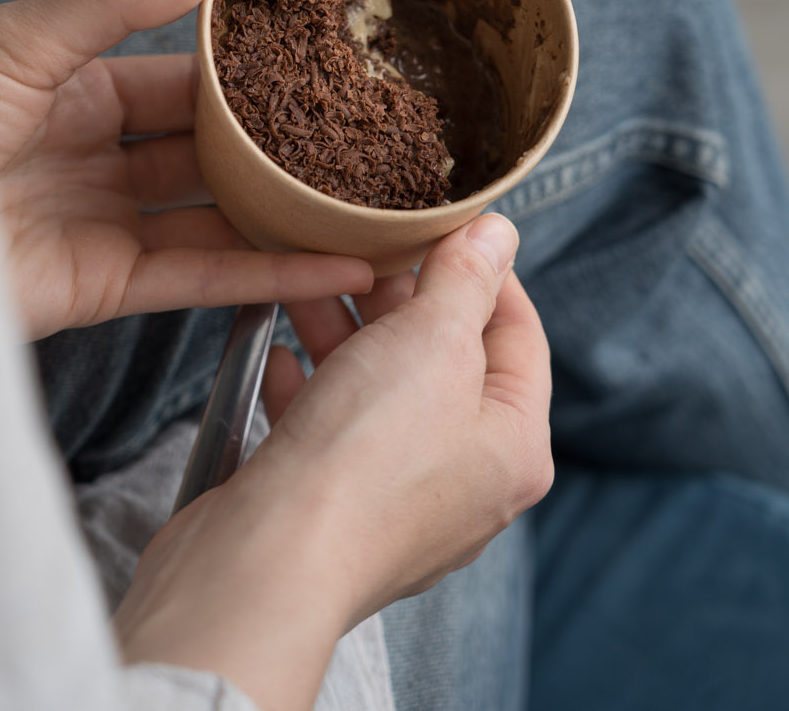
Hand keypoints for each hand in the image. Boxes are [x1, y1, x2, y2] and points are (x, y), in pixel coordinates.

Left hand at [0, 0, 371, 339]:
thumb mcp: (24, 39)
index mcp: (78, 89)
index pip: (183, 80)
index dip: (246, 74)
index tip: (316, 62)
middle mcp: (100, 157)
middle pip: (210, 151)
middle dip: (280, 147)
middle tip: (361, 134)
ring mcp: (107, 224)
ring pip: (219, 218)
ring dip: (291, 216)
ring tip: (370, 204)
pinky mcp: (107, 286)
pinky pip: (201, 277)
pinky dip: (271, 276)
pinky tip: (337, 264)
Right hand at [115, 214, 551, 710]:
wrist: (268, 562)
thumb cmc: (365, 457)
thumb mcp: (432, 340)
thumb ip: (466, 279)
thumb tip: (499, 233)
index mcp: (514, 447)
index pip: (520, 336)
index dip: (486, 271)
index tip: (447, 227)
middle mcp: (466, 481)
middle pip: (446, 361)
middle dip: (402, 298)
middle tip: (368, 247)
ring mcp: (398, 500)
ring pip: (380, 390)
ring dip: (345, 332)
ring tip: (307, 284)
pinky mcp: (333, 509)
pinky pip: (330, 430)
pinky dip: (308, 387)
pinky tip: (278, 355)